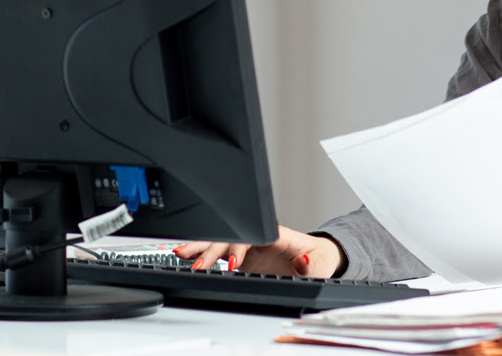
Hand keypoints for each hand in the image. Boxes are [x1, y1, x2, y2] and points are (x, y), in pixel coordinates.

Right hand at [173, 225, 345, 277]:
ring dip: (201, 247)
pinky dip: (201, 253)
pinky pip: (218, 252)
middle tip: (198, 264)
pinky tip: (185, 256)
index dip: (240, 247)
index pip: (253, 237)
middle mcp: (258, 238)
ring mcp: (247, 246)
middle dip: (213, 250)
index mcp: (276, 235)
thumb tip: (304, 261)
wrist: (315, 260)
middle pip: (231, 238)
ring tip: (180, 253)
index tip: (232, 262)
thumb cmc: (318, 259)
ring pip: (220, 241)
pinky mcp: (241, 255)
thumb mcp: (321, 264)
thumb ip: (311, 265)